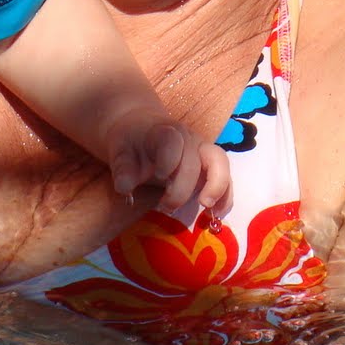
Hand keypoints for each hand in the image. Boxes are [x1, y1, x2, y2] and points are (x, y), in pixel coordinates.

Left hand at [110, 119, 231, 216]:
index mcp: (164, 132)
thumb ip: (122, 168)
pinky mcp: (210, 166)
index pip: (172, 141)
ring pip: (220, 163)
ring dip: (217, 187)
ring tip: (207, 209)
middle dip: (183, 187)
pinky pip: (225, 177)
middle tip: (166, 207)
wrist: (142, 129)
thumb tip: (125, 188)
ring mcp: (202, 151)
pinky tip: (217, 214)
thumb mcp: (119, 151)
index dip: (169, 159)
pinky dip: (225, 196)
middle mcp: (188, 139)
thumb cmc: (131, 143)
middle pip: (195, 160)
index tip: (160, 176)